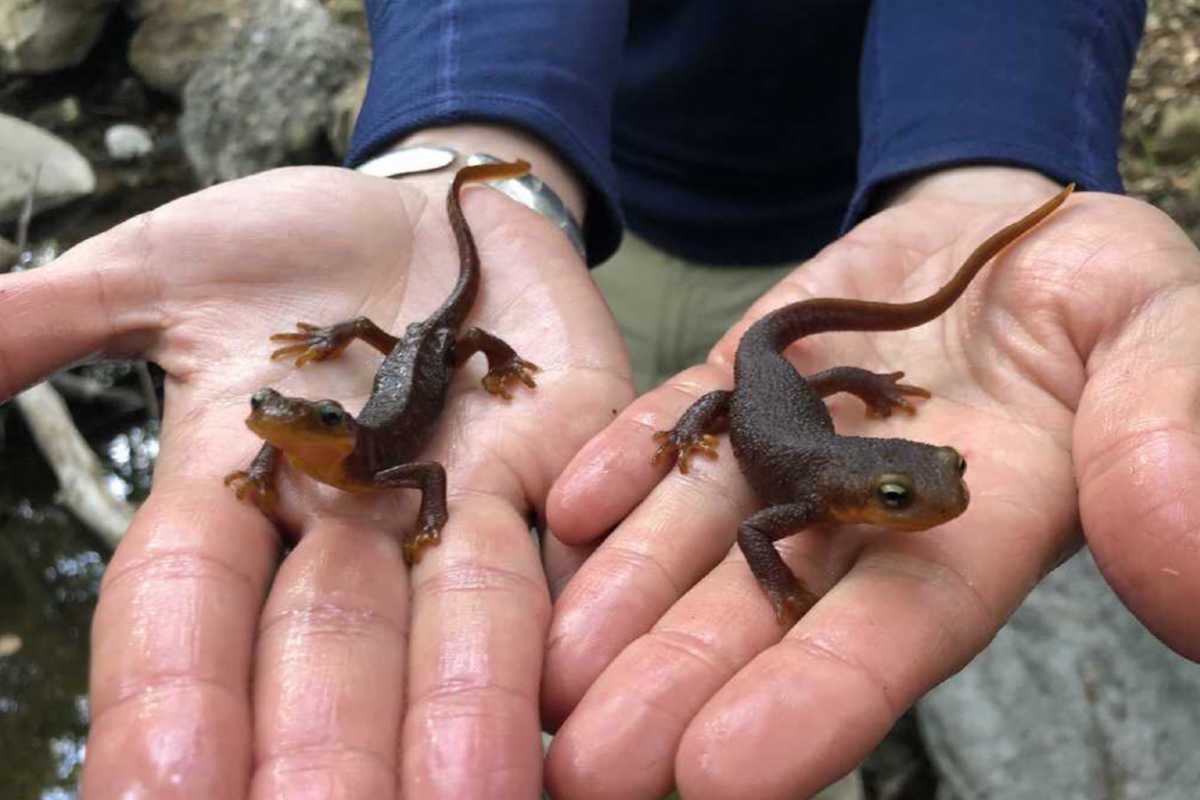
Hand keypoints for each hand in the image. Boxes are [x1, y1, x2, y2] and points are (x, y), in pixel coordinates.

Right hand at [0, 164, 629, 797]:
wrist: (441, 217)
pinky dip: (596, 618)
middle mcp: (359, 530)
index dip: (167, 699)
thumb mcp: (169, 268)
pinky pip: (589, 552)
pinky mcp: (577, 470)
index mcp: (246, 494)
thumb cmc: (296, 249)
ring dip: (467, 708)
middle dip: (326, 740)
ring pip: (469, 623)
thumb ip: (58, 316)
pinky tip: (595, 695)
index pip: (190, 612)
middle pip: (333, 650)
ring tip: (469, 799)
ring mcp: (473, 506)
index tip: (155, 795)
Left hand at [540, 166, 1199, 799]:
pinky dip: (631, 461)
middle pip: (768, 615)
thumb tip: (1189, 576)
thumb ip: (1167, 443)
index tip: (723, 772)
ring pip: (702, 536)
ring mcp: (795, 450)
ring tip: (551, 665)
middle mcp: (868, 516)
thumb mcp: (1160, 344)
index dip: (817, 701)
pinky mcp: (742, 383)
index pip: (893, 633)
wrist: (1008, 232)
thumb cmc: (1102, 294)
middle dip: (680, 688)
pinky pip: (680, 428)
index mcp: (974, 535)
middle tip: (589, 765)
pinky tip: (577, 508)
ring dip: (627, 600)